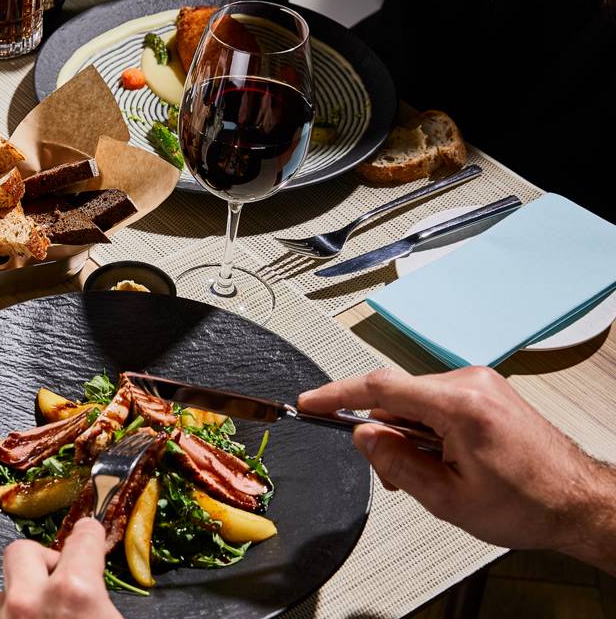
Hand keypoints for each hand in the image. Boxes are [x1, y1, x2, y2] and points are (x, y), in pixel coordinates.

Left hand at [0, 518, 121, 618]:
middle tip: (62, 578)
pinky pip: (0, 612)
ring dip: (27, 592)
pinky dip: (15, 616)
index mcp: (72, 594)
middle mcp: (29, 602)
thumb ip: (101, 595)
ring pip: (6, 585)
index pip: (81, 541)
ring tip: (49, 612)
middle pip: (23, 551)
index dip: (88, 535)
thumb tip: (98, 582)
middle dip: (43, 559)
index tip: (88, 531)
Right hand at [298, 367, 613, 561]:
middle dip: (385, 435)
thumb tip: (363, 436)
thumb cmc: (529, 503)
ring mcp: (481, 384)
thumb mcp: (448, 498)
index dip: (336, 395)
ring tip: (436, 475)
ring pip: (416, 402)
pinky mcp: (487, 392)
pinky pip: (438, 403)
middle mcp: (471, 383)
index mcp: (460, 406)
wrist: (578, 502)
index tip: (310, 403)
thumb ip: (396, 463)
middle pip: (397, 396)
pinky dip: (429, 430)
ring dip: (410, 436)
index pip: (380, 387)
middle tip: (396, 477)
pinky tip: (447, 460)